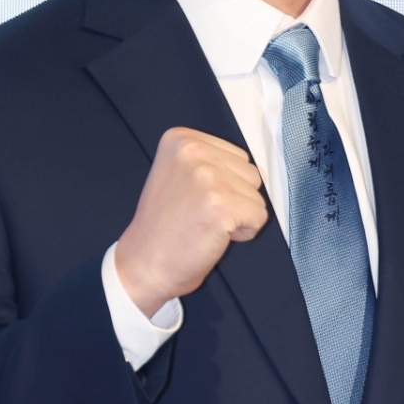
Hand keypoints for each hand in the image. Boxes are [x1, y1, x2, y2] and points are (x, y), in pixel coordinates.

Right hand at [115, 128, 268, 317]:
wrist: (144, 264)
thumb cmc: (164, 227)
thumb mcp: (177, 174)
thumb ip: (209, 162)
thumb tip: (250, 169)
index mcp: (180, 139)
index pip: (237, 156)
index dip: (225, 184)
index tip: (194, 199)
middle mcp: (192, 151)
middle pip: (250, 173)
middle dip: (235, 197)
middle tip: (200, 214)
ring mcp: (206, 176)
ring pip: (256, 194)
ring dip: (239, 214)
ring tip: (206, 223)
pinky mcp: (221, 204)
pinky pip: (259, 216)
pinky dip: (245, 233)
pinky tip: (215, 235)